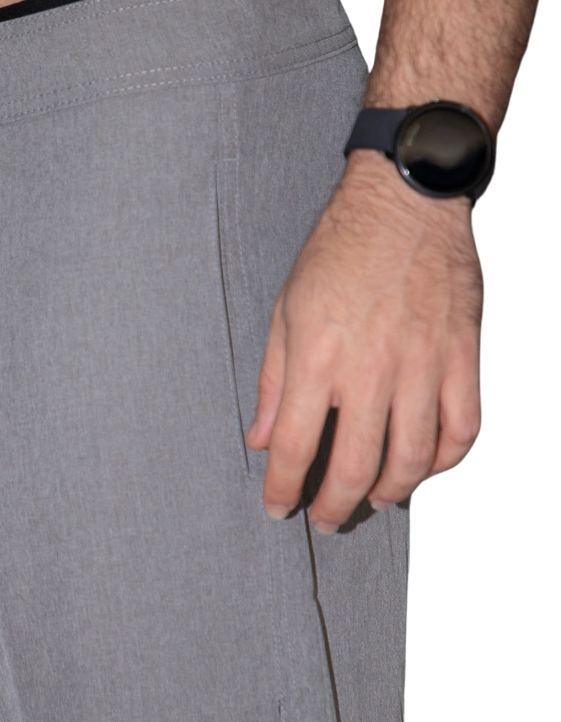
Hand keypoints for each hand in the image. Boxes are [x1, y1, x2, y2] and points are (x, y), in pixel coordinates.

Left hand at [243, 156, 483, 531]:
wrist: (406, 203)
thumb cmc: (341, 249)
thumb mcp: (287, 310)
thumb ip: (274, 380)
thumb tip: (261, 436)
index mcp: (317, 357)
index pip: (294, 446)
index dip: (281, 488)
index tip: (277, 508)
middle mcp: (370, 370)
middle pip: (352, 466)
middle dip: (333, 506)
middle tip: (325, 519)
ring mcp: (421, 367)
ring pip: (411, 459)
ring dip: (388, 492)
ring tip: (372, 498)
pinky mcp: (461, 359)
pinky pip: (461, 429)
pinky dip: (444, 460)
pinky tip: (425, 466)